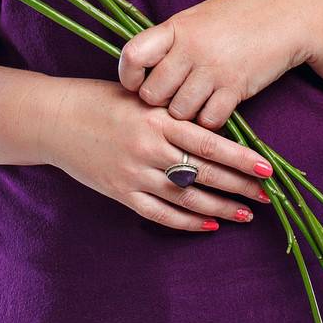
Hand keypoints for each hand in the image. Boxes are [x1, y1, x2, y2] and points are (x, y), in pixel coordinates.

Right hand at [47, 78, 274, 232]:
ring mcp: (133, 174)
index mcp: (157, 119)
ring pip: (186, 196)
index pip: (210, 143)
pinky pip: (160, 213)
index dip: (241, 158)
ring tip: (247, 213)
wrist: (54, 119)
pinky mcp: (120, 192)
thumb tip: (219, 128)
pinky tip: (210, 225)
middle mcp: (148, 148)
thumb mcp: (142, 97)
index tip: (267, 168)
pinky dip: (187, 221)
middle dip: (240, 186)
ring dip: (220, 208)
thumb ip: (175, 113)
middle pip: (204, 173)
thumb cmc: (102, 100)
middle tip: (267, 195)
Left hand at [116, 0, 322, 129]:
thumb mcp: (199, 16)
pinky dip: (210, 119)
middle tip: (172, 96)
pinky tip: (216, 107)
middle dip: (159, 101)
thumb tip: (146, 64)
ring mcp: (213, 69)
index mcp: (176, 27)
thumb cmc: (240, 14)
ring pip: (179, 112)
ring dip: (185, 113)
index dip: (129, 74)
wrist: (288, 15)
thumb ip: (173, 39)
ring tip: (195, 102)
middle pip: (153, 93)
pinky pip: (209, 119)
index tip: (138, 80)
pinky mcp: (236, 88)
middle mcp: (191, 49)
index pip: (132, 55)